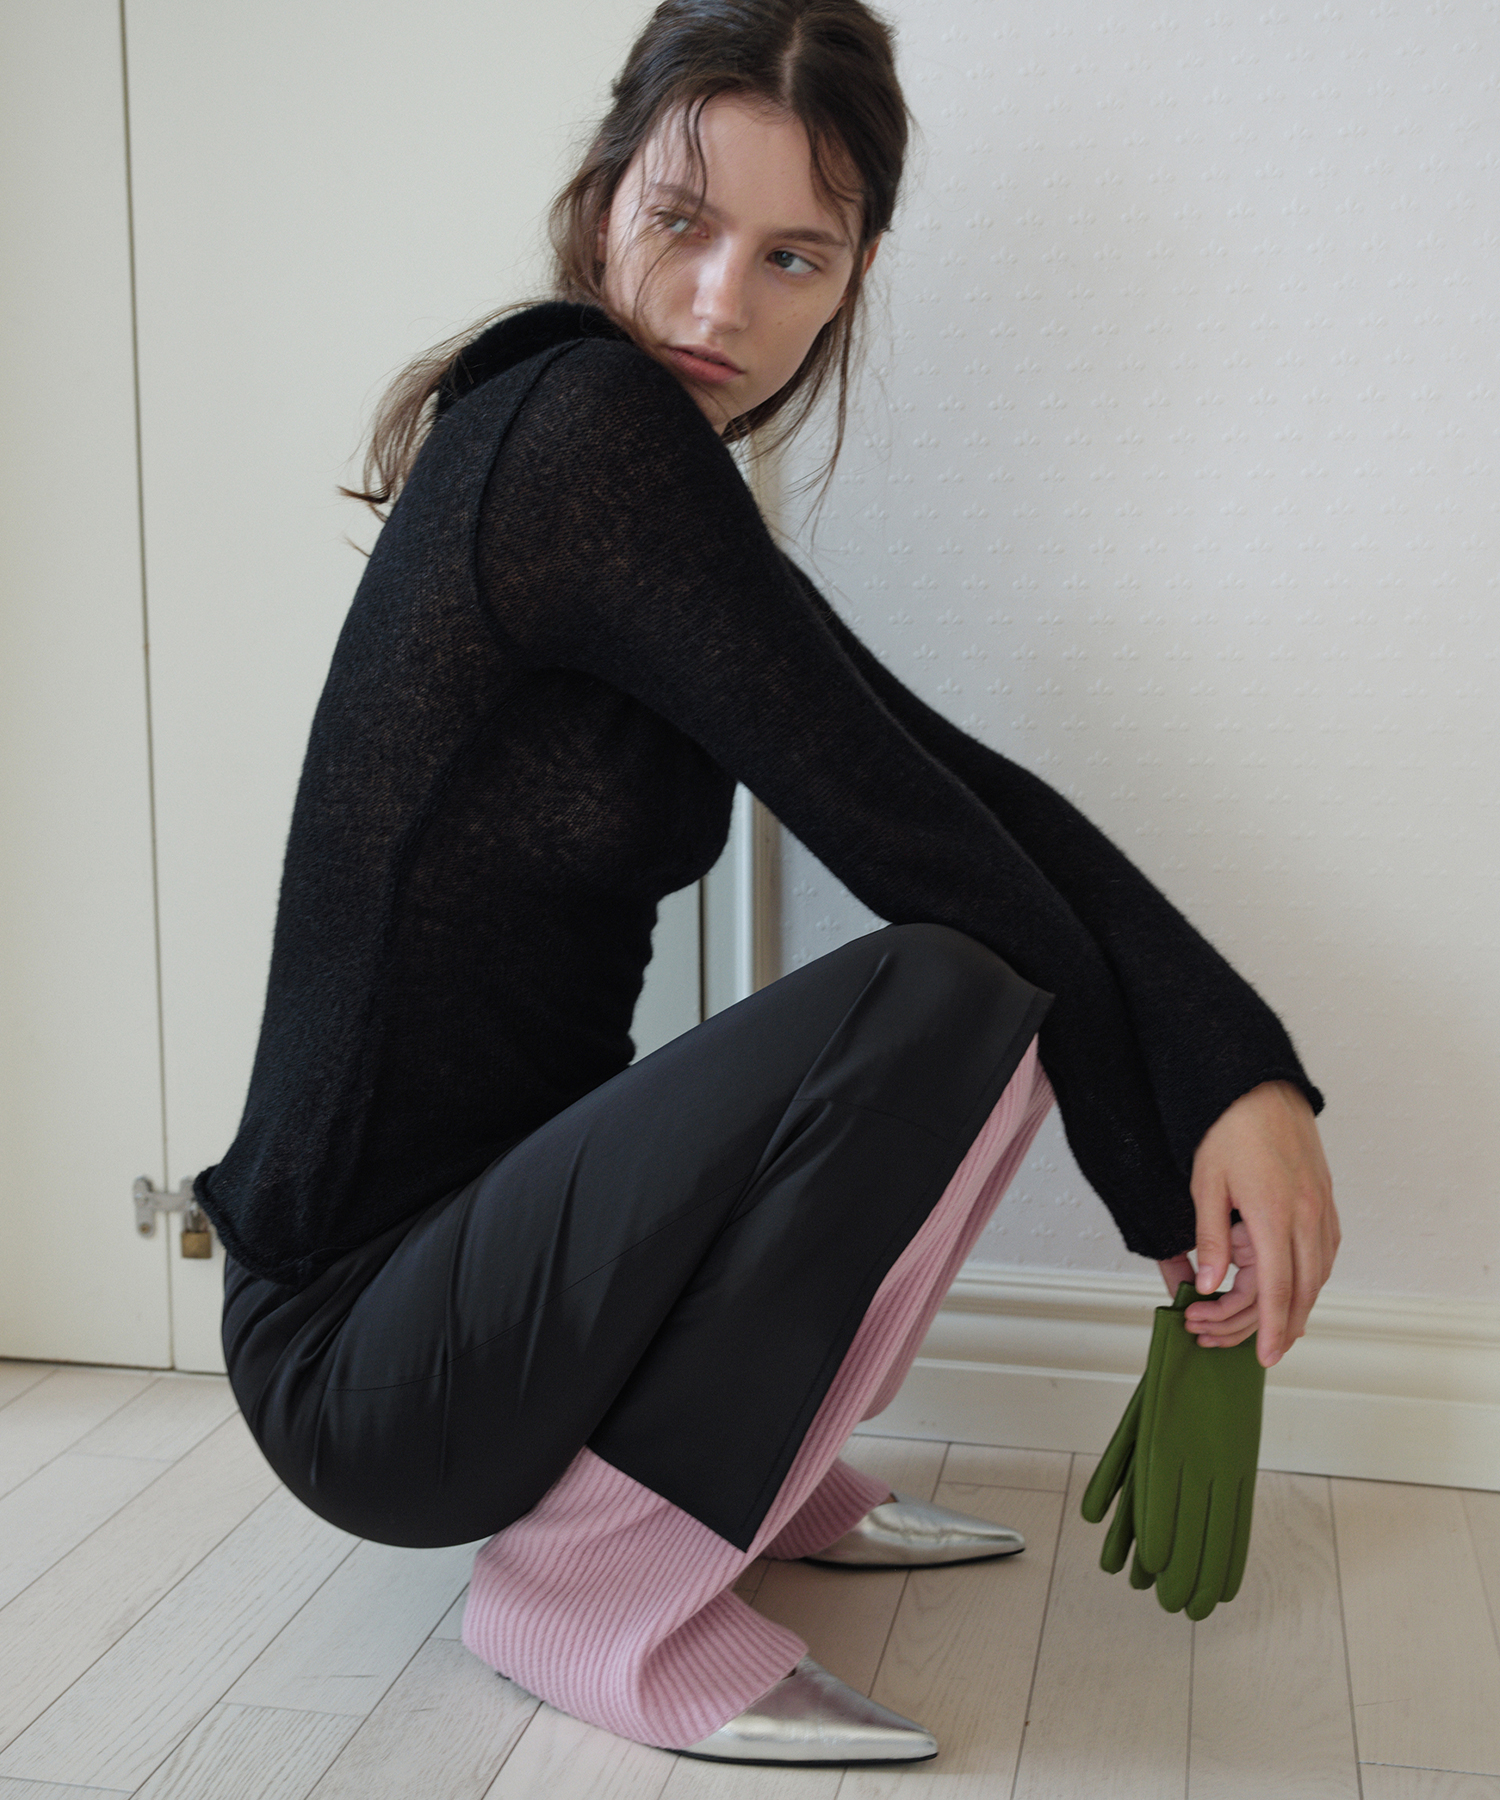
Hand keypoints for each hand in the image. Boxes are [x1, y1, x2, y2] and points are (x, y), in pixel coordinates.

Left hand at [1156, 1081, 1337, 1368]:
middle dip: (1283, 1325)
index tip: (1267, 1358)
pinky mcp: (1326, 1196)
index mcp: (1274, 1215)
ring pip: (1320, 1272)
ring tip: (1277, 1325)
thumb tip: (1208, 1284)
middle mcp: (1307, 1215)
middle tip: (1263, 1348)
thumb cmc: (1226, 1128)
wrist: (1257, 1084)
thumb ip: (1209, 1238)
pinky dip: (1314, 1275)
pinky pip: (1326, 1248)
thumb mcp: (1205, 1184)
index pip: (1278, 1289)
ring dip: (1301, 1304)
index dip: (1272, 1328)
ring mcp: (1322, 1205)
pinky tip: (1299, 1284)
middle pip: (1304, 1289)